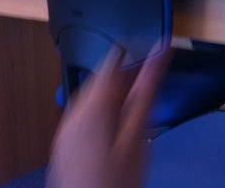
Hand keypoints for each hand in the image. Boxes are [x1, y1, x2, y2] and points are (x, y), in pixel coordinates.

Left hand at [46, 46, 170, 187]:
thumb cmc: (115, 182)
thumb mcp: (138, 134)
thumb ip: (146, 90)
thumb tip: (158, 53)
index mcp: (91, 104)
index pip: (113, 59)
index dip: (137, 51)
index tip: (157, 51)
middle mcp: (74, 112)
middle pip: (101, 77)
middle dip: (127, 72)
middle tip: (153, 77)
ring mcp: (67, 130)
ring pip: (92, 96)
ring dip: (116, 92)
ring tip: (140, 103)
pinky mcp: (66, 145)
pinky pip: (85, 115)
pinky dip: (104, 110)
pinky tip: (119, 126)